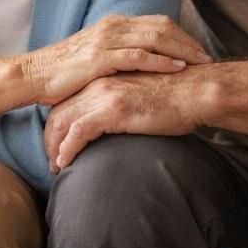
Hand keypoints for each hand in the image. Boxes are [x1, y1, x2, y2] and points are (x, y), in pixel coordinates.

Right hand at [23, 14, 209, 106]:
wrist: (34, 76)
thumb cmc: (63, 72)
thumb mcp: (94, 58)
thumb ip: (116, 55)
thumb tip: (138, 66)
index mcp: (113, 24)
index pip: (156, 23)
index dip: (181, 35)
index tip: (197, 50)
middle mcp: (113, 26)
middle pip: (162, 27)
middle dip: (188, 41)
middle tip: (208, 57)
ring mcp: (107, 40)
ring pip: (156, 38)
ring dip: (182, 50)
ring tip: (200, 63)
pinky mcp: (101, 58)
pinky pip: (139, 56)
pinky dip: (162, 61)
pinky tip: (178, 68)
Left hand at [44, 73, 204, 172]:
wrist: (197, 91)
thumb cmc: (177, 97)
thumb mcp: (141, 96)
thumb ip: (123, 105)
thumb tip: (117, 125)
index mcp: (104, 80)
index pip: (67, 102)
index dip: (57, 125)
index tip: (57, 145)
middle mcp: (99, 84)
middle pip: (58, 112)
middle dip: (50, 138)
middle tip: (52, 161)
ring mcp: (104, 96)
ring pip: (63, 121)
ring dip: (55, 147)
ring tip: (56, 167)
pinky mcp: (113, 110)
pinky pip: (78, 132)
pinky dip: (67, 149)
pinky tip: (65, 163)